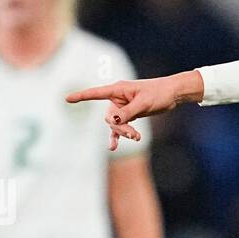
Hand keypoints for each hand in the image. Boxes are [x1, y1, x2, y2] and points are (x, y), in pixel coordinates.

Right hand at [65, 70, 203, 150]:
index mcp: (118, 90)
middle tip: (135, 135)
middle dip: (119, 128)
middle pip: (109, 118)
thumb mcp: (144, 103)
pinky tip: (113, 147)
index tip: (67, 99)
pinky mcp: (128, 114)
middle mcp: (117, 98)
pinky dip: (118, 136)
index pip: (96, 93)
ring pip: (115, 125)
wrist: (171, 94)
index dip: (82, 96)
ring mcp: (121, 107)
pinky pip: (118, 127)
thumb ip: (127, 112)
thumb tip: (113, 121)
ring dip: (123, 133)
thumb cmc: (158, 93)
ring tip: (137, 137)